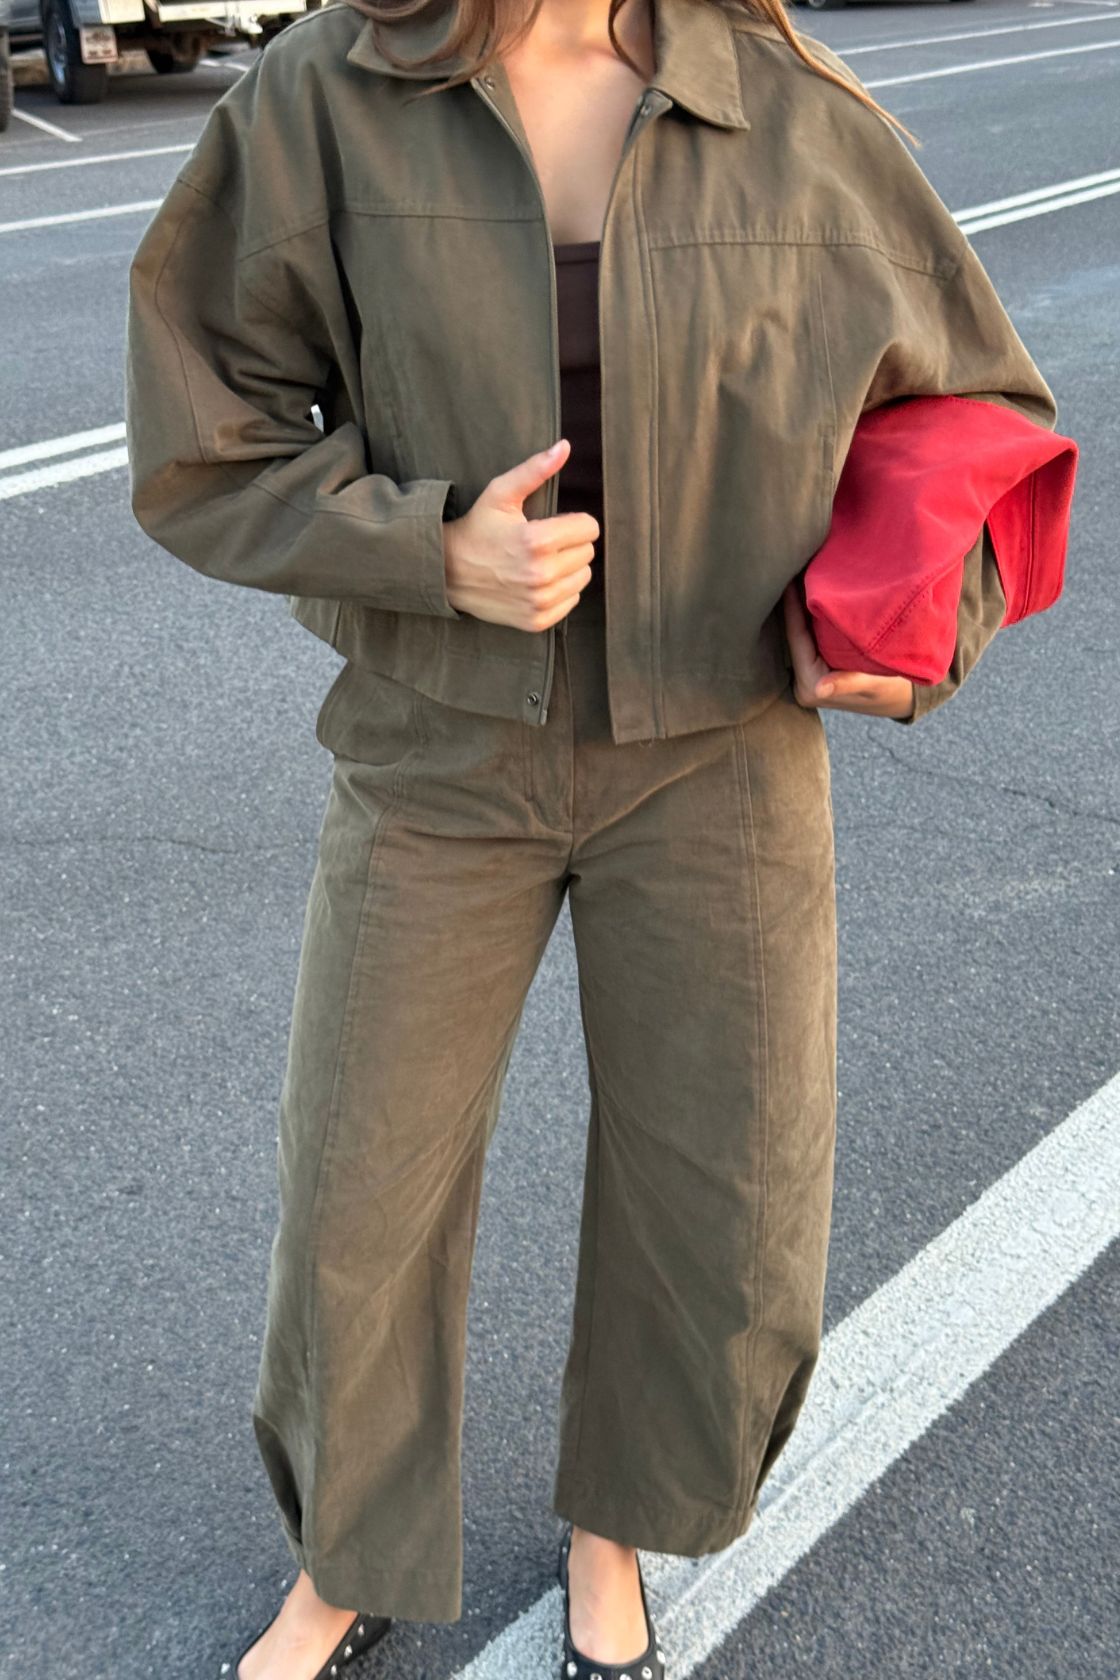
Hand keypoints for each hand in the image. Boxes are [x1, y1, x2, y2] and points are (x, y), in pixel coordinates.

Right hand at [442, 439, 598, 630]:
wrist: (448, 572)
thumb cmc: (477, 529)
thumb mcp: (500, 494)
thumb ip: (535, 470)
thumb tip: (566, 446)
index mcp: (537, 541)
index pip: (589, 528)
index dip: (573, 522)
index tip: (551, 523)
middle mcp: (541, 575)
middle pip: (587, 553)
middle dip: (569, 544)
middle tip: (541, 543)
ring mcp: (539, 601)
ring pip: (582, 577)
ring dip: (567, 568)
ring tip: (539, 562)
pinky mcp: (536, 620)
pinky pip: (571, 601)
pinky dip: (560, 591)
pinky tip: (536, 582)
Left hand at [782, 579, 915, 719]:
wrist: (898, 699)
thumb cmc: (888, 690)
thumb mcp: (872, 685)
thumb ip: (847, 685)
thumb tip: (819, 690)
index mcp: (810, 686)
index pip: (797, 639)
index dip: (793, 608)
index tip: (790, 581)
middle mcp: (802, 682)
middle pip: (794, 636)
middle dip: (795, 604)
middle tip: (792, 570)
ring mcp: (805, 675)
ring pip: (800, 635)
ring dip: (801, 608)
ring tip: (800, 576)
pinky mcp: (812, 667)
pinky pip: (807, 637)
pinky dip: (809, 617)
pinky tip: (811, 593)